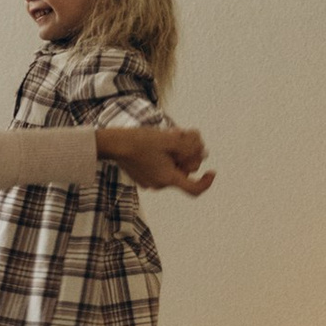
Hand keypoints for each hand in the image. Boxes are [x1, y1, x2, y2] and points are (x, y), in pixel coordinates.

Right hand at [99, 124, 213, 196]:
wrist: (114, 144)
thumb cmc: (140, 141)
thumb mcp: (169, 139)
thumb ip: (189, 145)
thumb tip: (203, 151)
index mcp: (168, 178)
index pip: (194, 189)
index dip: (207, 182)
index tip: (212, 172)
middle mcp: (159, 184)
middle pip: (183, 173)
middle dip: (188, 156)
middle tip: (184, 138)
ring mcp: (149, 181)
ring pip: (172, 169)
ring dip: (176, 155)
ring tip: (170, 137)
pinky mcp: (142, 176)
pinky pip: (160, 169)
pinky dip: (164, 158)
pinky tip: (159, 144)